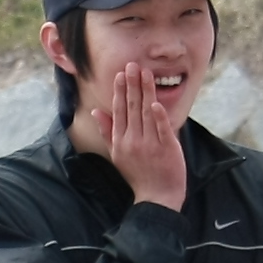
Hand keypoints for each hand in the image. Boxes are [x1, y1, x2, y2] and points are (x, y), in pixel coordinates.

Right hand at [95, 57, 188, 212]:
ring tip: (145, 72)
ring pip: (146, 113)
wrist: (156, 197)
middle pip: (132, 108)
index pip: (119, 111)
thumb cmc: (137, 174)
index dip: (120, 91)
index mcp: (120, 141)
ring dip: (146, 91)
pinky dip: (159, 116)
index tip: (121, 74)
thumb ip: (107, 131)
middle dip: (132, 85)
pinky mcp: (166, 149)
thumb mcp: (117, 154)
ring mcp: (149, 145)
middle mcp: (132, 141)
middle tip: (132, 65)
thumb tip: (95, 111)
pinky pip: (162, 129)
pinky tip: (156, 102)